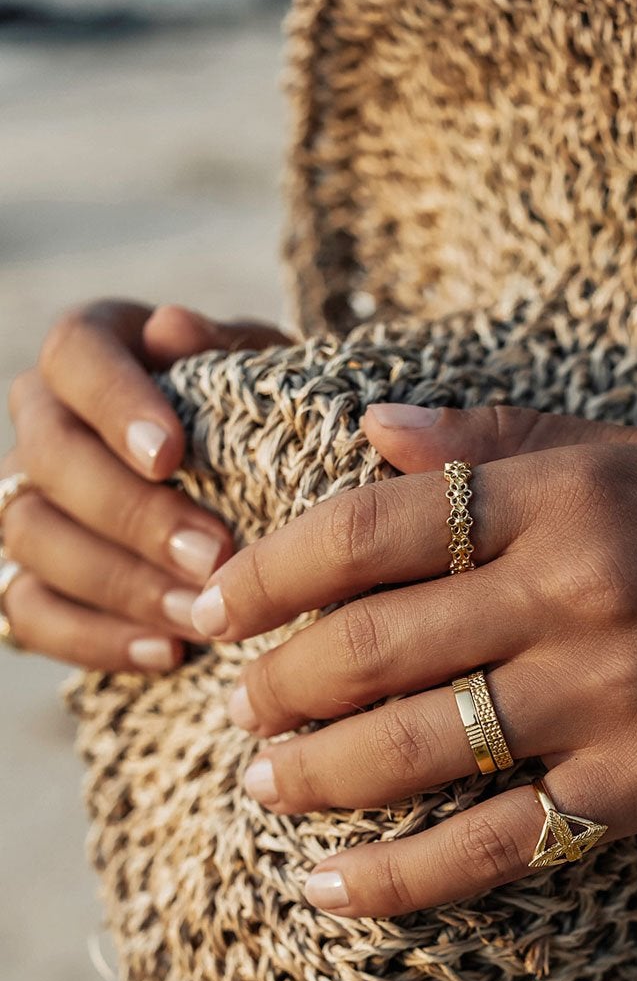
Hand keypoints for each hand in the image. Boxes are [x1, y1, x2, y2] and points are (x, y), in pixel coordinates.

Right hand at [2, 301, 286, 669]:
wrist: (258, 483)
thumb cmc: (261, 418)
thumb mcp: (267, 376)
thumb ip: (229, 351)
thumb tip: (173, 327)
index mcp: (92, 351)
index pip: (74, 352)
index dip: (113, 400)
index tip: (171, 453)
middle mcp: (42, 418)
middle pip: (51, 457)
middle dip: (133, 512)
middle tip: (214, 553)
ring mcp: (24, 498)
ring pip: (33, 535)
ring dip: (122, 583)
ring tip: (202, 614)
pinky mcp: (24, 572)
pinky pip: (30, 611)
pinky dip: (96, 639)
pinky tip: (170, 653)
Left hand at [193, 401, 636, 918]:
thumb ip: (505, 443)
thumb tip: (369, 432)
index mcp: (570, 496)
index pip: (372, 527)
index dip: (270, 568)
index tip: (217, 600)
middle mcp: (578, 594)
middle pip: (371, 644)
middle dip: (274, 680)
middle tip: (233, 701)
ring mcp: (612, 700)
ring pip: (415, 750)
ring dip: (313, 774)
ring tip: (261, 781)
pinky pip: (496, 844)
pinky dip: (401, 877)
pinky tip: (330, 890)